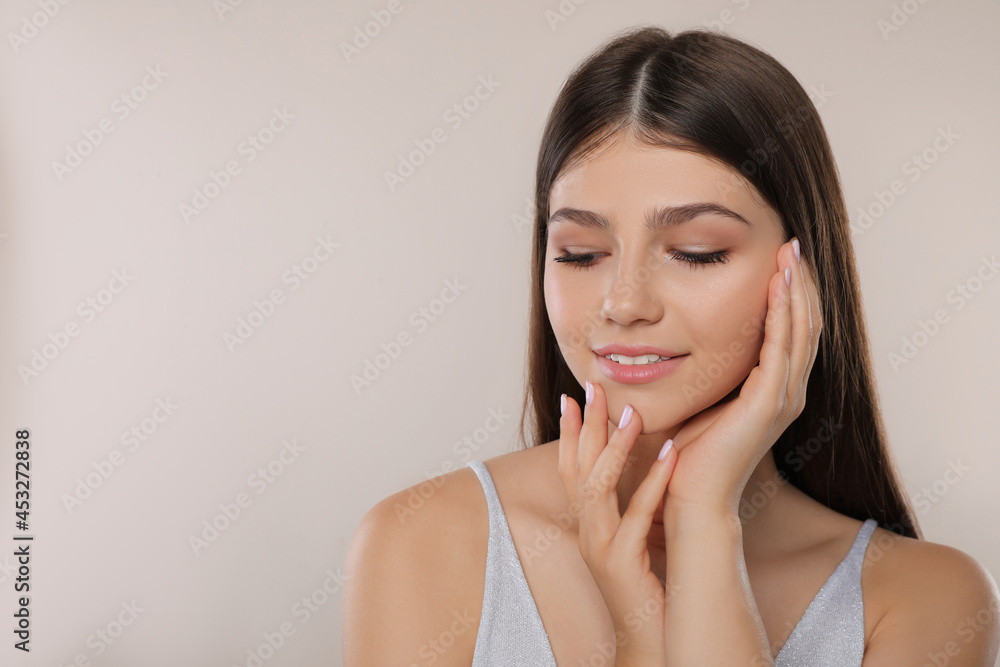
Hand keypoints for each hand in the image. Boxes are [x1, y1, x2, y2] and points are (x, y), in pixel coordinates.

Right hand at [558, 382, 678, 664]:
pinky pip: (634, 516)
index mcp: (588, 525)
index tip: (573, 397)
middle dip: (583, 427)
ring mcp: (600, 548)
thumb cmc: (649, 587)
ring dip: (614, 447)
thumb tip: (645, 464)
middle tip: (593, 388)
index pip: (570, 469)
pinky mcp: (622, 562)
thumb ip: (631, 506)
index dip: (568, 433)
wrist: (649, 640)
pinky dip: (651, 481)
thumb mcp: (634, 539)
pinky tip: (668, 454)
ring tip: (633, 415)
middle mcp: (587, 532)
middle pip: (576, 469)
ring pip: (597, 488)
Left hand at [665, 237, 822, 513]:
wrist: (690, 494)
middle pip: (806, 325)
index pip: (793, 331)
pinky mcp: (769, 404)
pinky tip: (777, 286)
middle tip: (792, 244)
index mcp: (774, 390)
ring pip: (801, 332)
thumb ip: (712, 369)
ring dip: (796, 290)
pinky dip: (782, 315)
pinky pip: (782, 349)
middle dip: (800, 282)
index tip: (782, 258)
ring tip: (790, 254)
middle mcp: (787, 392)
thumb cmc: (690, 451)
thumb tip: (690, 336)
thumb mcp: (704, 396)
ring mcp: (783, 398)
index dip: (791, 294)